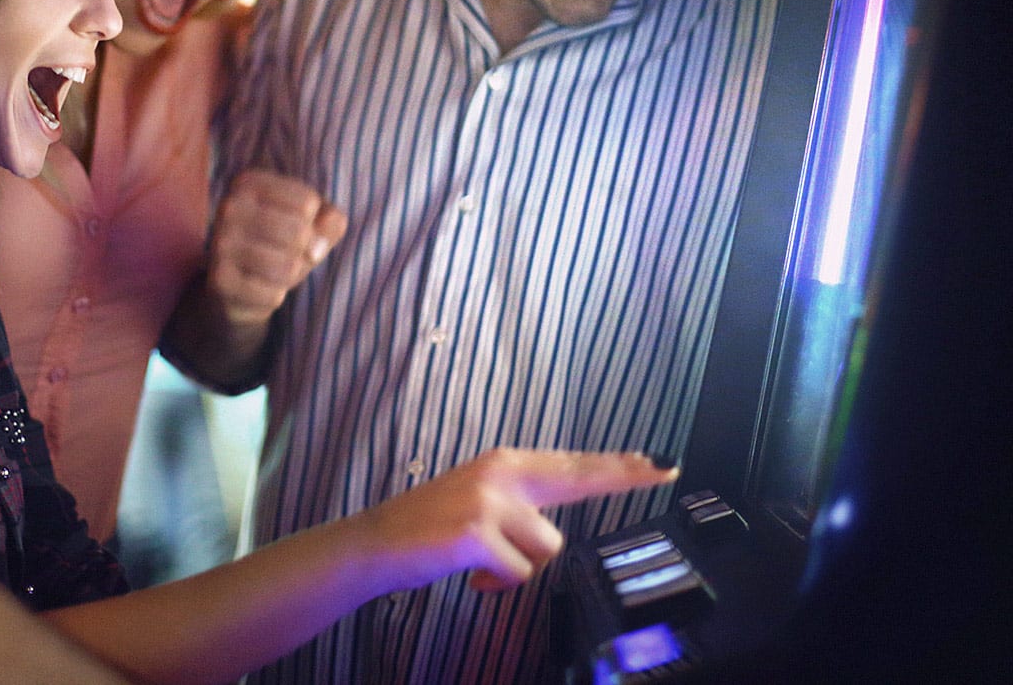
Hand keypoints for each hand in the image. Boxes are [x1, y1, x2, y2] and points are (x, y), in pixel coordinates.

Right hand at [206, 169, 346, 328]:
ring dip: (291, 275)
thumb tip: (318, 244)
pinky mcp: (219, 279)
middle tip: (286, 253)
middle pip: (299, 232)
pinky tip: (259, 288)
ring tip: (275, 271)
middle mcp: (230, 206)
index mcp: (249, 182)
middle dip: (303, 250)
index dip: (313, 222)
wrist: (239, 284)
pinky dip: (275, 296)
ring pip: (288, 266)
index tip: (293, 226)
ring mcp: (221, 242)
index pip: (308, 202)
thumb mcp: (312, 222)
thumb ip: (330, 220)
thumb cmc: (281, 242)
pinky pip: (273, 294)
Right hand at [356, 450, 678, 594]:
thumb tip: (556, 528)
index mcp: (504, 463)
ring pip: (547, 548)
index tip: (662, 461)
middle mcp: (502, 472)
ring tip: (481, 562)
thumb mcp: (480, 501)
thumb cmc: (432, 528)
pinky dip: (497, 584)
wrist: (377, 543)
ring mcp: (490, 500)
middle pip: (578, 477)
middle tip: (669, 467)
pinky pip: (518, 573)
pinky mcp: (478, 533)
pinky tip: (470, 574)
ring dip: (521, 566)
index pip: (572, 464)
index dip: (619, 465)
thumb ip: (521, 503)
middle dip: (625, 473)